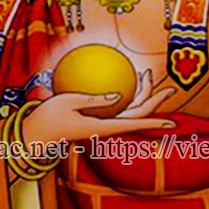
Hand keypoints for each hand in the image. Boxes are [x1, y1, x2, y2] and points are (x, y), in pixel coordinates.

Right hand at [21, 69, 174, 146]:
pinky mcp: (97, 121)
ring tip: (146, 74)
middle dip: (155, 100)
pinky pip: (119, 108)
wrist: (36, 134)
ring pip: (131, 111)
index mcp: (102, 127)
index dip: (154, 121)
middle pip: (138, 114)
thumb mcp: (69, 102)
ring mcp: (103, 124)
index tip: (171, 122)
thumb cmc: (49, 116)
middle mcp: (107, 128)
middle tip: (169, 87)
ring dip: (142, 95)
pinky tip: (127, 82)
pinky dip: (128, 96)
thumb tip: (118, 95)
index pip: (134, 123)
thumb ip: (94, 99)